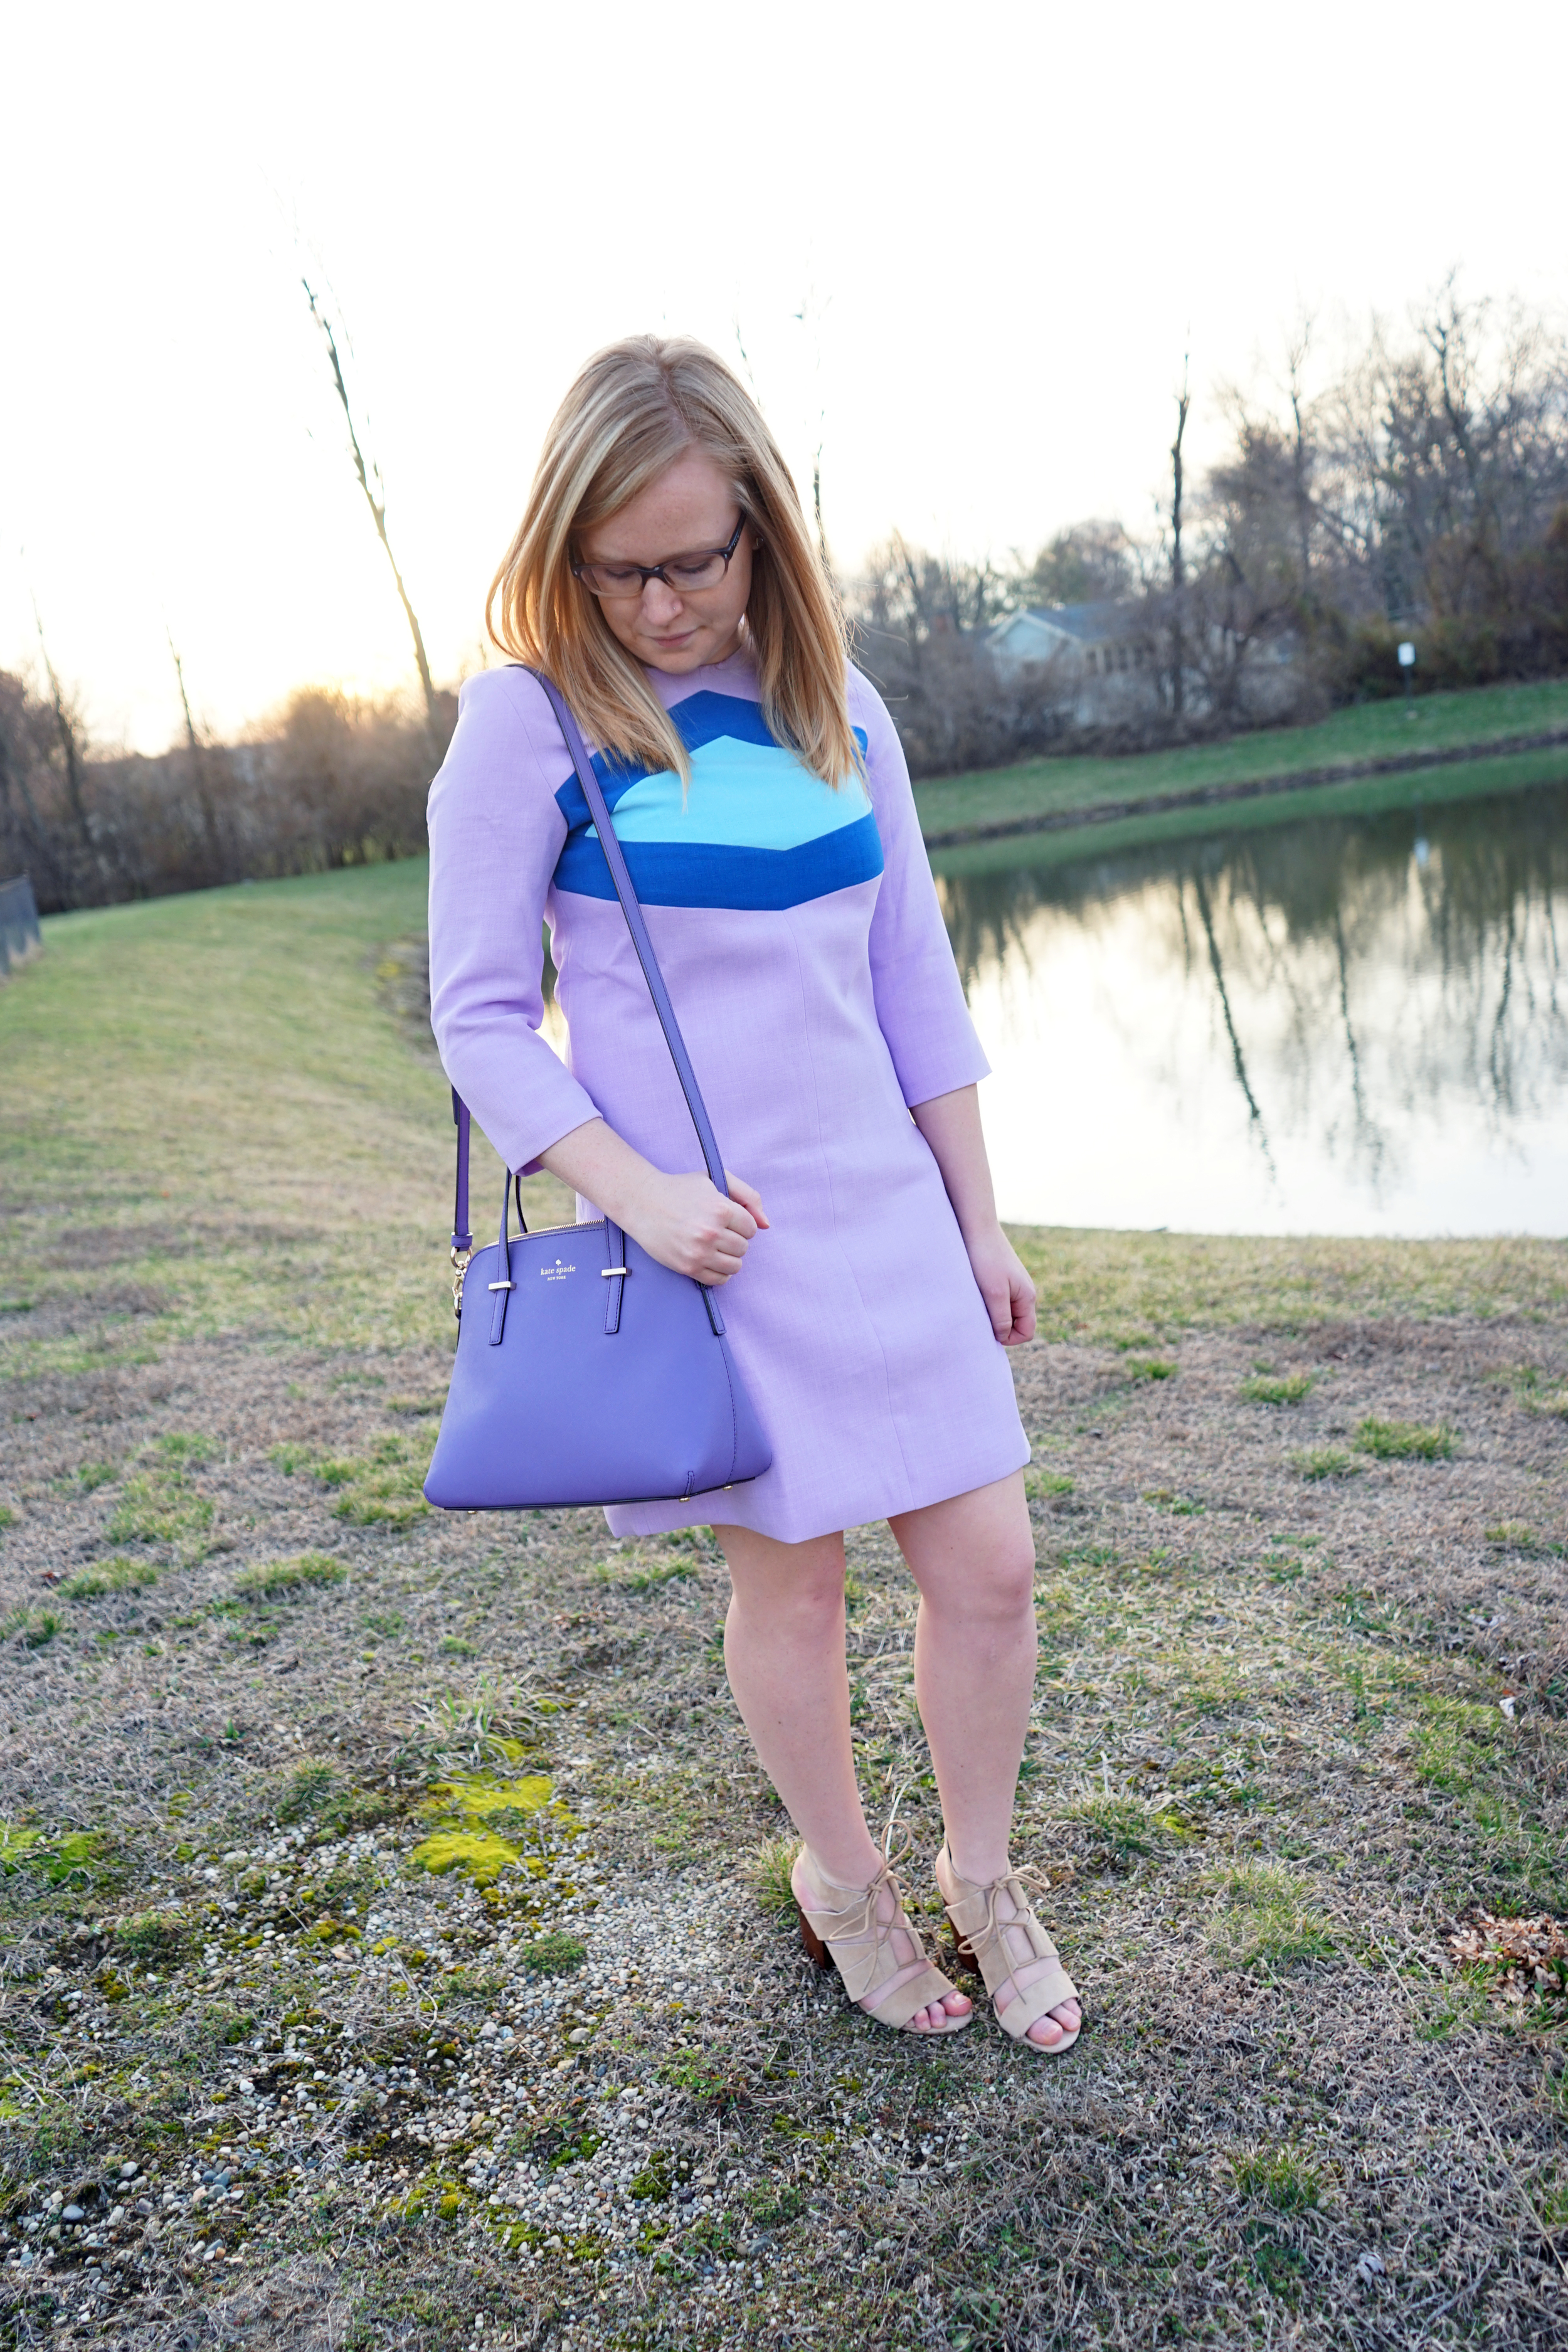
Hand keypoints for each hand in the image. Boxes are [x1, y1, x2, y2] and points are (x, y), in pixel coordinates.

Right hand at [624, 1167, 768, 1285]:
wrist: (642, 1203)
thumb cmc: (681, 1189)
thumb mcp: (716, 1179)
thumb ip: (748, 1196)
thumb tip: (766, 1225)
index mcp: (721, 1209)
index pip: (751, 1228)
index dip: (741, 1222)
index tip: (726, 1218)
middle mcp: (711, 1232)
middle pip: (744, 1248)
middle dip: (734, 1239)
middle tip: (717, 1230)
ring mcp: (699, 1252)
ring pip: (735, 1266)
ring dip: (729, 1257)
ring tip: (714, 1245)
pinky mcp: (688, 1267)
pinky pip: (719, 1280)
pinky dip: (719, 1272)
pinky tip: (708, 1258)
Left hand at [962, 1220, 1036, 1345]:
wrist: (977, 1227)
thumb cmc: (985, 1259)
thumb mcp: (993, 1293)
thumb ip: (1001, 1318)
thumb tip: (1003, 1337)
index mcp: (1028, 1297)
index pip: (1026, 1332)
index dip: (1008, 1338)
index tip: (988, 1329)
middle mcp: (1025, 1292)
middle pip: (1017, 1324)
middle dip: (1000, 1327)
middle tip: (979, 1316)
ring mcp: (1014, 1285)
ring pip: (1006, 1313)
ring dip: (992, 1315)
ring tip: (976, 1303)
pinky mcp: (1002, 1278)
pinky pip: (999, 1301)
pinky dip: (988, 1303)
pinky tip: (975, 1294)